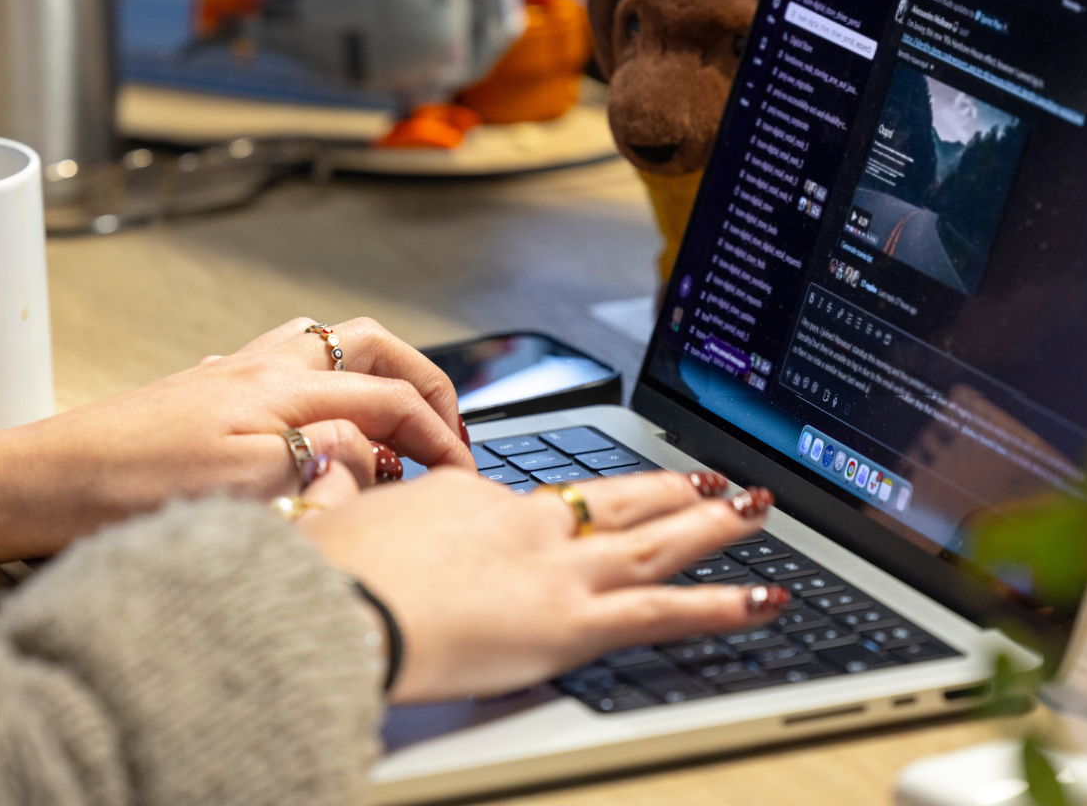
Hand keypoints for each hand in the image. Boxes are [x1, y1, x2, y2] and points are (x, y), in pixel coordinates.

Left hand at [0, 317, 473, 561]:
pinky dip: (329, 382)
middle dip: (422, 381)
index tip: (462, 475)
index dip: (438, 436)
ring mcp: (233, 374)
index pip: (389, 399)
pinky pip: (290, 364)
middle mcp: (262, 366)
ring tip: (396, 418)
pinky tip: (318, 419)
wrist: (37, 483)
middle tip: (447, 429)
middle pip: (372, 346)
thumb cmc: (124, 492)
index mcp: (281, 387)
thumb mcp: (241, 486)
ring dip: (377, 371)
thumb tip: (377, 446)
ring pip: (331, 345)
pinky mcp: (207, 394)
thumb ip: (322, 456)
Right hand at [296, 465, 784, 703]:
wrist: (334, 605)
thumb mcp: (328, 514)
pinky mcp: (571, 621)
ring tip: (756, 512)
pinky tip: (763, 598)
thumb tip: (324, 465)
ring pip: (655, 543)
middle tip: (714, 481)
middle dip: (670, 491)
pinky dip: (720, 605)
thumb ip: (336, 488)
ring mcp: (555, 569)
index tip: (578, 505)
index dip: (563, 502)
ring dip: (713, 527)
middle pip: (615, 501)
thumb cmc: (327, 571)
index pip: (528, 497)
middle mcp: (524, 523)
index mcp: (469, 497)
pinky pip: (663, 611)